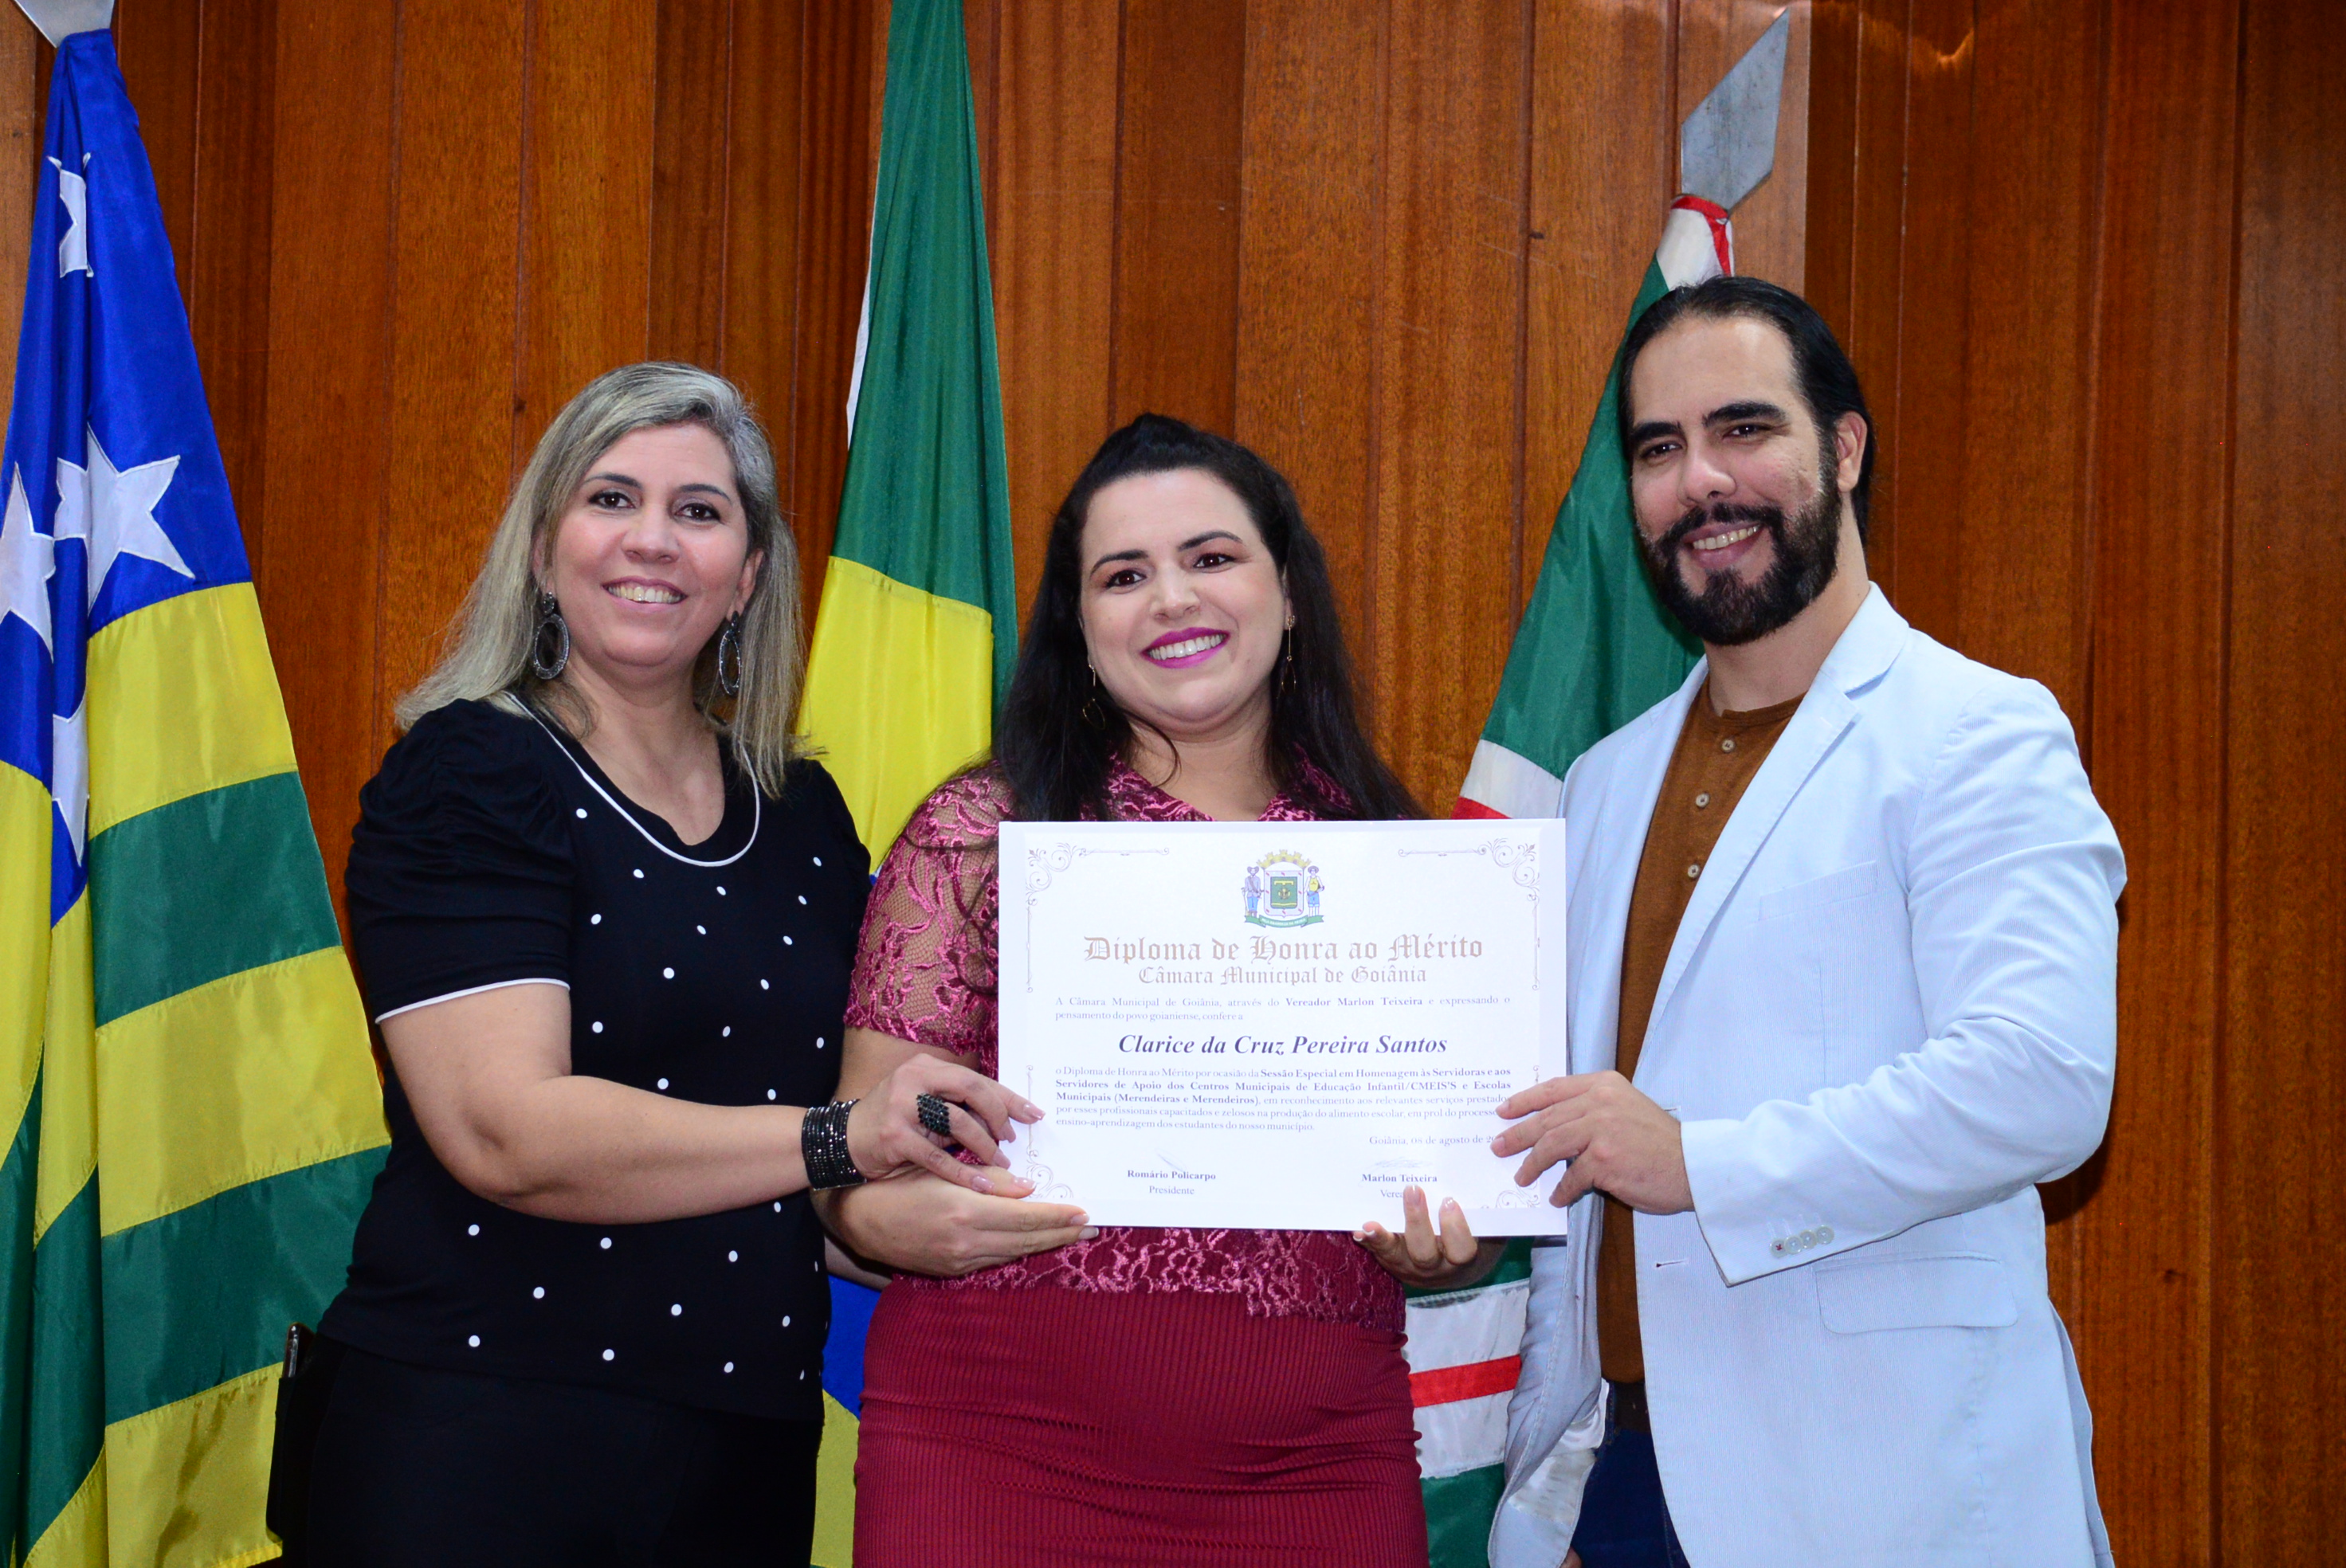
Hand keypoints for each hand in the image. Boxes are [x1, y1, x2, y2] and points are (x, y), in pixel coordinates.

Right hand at [819, 1169, 1093, 1276]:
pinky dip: (1018, 1249)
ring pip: (1014, 1252)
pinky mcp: (952, 1271)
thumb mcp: (944, 1171)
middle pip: (1027, 1240)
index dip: (1058, 1215)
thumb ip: (990, 1180)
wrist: (859, 1219)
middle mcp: (967, 1243)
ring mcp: (959, 1262)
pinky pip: (995, 1259)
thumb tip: (1029, 1189)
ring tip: (1069, 1235)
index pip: (1027, 1217)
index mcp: (967, 1212)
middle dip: (1061, 1233)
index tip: (1083, 1212)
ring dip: (1044, 1244)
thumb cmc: (900, 1184)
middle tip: (1090, 1227)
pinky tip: (1032, 1242)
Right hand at [846, 1055, 1042, 1193]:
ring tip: (1000, 1163)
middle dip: (999, 1116)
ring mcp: (902, 1107)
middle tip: (1013, 1140)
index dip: (1007, 1097)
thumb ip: (958, 1105)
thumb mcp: (925, 1105)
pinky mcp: (894, 1137)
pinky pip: (937, 1156)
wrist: (842, 1140)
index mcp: (927, 1068)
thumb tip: (1005, 1118)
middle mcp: (914, 1079)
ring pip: (958, 1122)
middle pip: (971, 1090)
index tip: (1033, 1113)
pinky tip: (981, 1186)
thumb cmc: (892, 1123)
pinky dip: (962, 1172)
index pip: (977, 1078)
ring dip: (984, 1146)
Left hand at [1355, 1187, 1505, 1290]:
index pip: (1462, 1249)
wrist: (1460, 1268)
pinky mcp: (1394, 1263)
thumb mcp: (1488, 1229)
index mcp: (1464, 1257)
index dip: (1455, 1228)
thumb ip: (1486, 1210)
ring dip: (1382, 1238)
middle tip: (1414, 1190)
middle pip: (1425, 1253)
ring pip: (1396, 1256)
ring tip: (1369, 1223)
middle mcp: (1437, 1268)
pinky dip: (1369, 1241)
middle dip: (1417, 1222)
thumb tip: (1488, 1169)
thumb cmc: (1477, 1238)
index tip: (1449, 1201)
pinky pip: (1380, 1253)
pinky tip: (1358, 1231)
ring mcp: (1412, 1268)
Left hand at [1494, 1071, 1692, 1212]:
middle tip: (1497, 1147)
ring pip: (1551, 1145)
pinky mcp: (1605, 1160)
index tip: (1503, 1111)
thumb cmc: (1660, 1141)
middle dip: (1517, 1134)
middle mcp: (1601, 1102)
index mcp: (1604, 1085)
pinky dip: (1561, 1189)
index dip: (1524, 1100)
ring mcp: (1601, 1130)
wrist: (1694, 1164)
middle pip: (1547, 1118)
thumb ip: (1593, 1109)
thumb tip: (1553, 1126)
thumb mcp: (1627, 1107)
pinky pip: (1572, 1177)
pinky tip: (1556, 1197)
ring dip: (1532, 1164)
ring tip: (1521, 1176)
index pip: (1554, 1089)